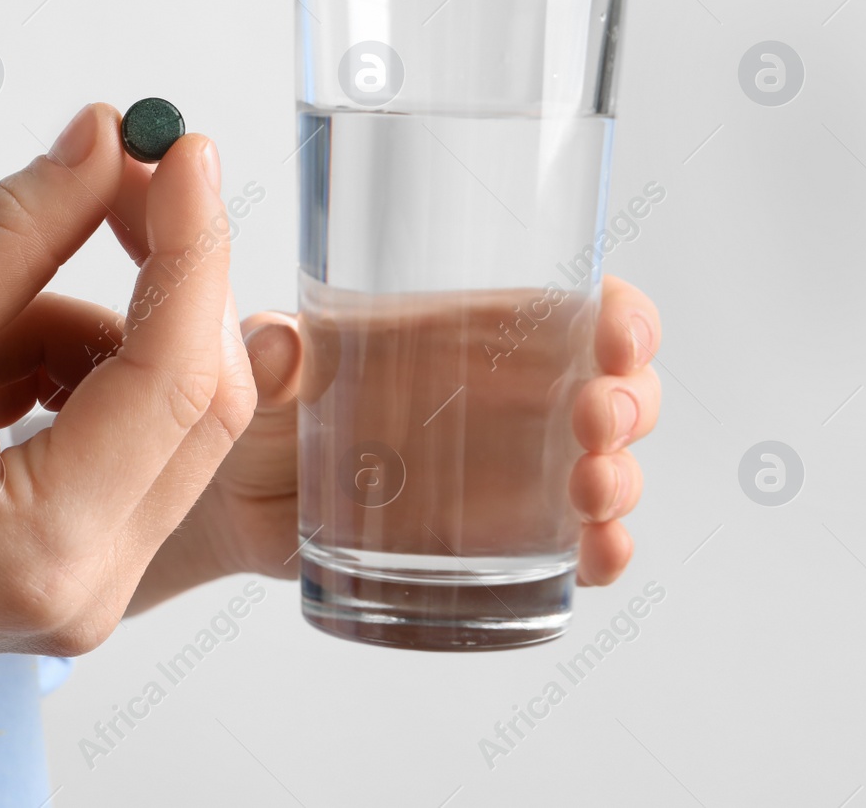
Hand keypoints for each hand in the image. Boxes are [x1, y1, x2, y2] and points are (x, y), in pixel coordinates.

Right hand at [0, 104, 256, 800]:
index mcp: (48, 547)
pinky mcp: (71, 562)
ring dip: (96, 328)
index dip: (191, 246)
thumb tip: (107, 143)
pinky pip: (120, 435)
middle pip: (196, 401)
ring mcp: (87, 586)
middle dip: (166, 276)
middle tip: (114, 178)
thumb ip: (19, 230)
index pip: (176, 376)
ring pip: (160, 412)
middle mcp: (90, 589)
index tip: (184, 151)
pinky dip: (74, 370)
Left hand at [143, 276, 660, 598]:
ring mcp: (508, 480)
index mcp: (469, 339)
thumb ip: (271, 350)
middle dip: (630, 402)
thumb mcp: (263, 366)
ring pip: (604, 471)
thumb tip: (284, 344)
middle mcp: (506, 405)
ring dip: (621, 480)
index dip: (619, 317)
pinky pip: (570, 553)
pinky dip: (603, 554)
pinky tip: (601, 553)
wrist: (235, 501)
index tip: (618, 336)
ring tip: (590, 492)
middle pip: (614, 391)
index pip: (575, 310)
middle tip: (597, 421)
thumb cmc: (264, 409)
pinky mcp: (491, 546)